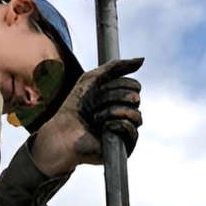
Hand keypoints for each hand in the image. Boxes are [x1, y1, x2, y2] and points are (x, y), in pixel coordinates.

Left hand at [30, 58, 142, 175]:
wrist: (63, 131)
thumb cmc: (76, 105)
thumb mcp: (94, 78)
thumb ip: (117, 67)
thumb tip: (143, 60)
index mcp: (121, 98)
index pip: (135, 86)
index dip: (118, 84)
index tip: (99, 89)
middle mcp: (126, 113)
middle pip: (135, 97)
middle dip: (112, 97)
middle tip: (94, 104)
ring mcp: (126, 130)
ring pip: (135, 114)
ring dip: (111, 111)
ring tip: (95, 117)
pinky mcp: (125, 146)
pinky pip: (132, 130)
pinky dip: (116, 125)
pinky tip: (104, 127)